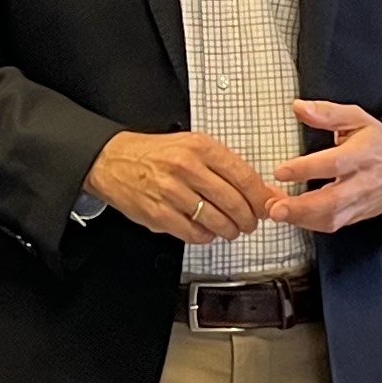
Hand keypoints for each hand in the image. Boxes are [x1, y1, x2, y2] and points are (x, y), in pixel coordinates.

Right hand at [87, 129, 285, 242]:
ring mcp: (172, 193)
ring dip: (230, 230)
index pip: (244, 177)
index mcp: (200, 147)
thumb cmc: (155, 153)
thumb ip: (227, 167)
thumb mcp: (193, 146)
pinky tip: (207, 231)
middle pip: (234, 202)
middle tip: (251, 223)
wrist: (113, 160)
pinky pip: (194, 233)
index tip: (268, 206)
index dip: (261, 197)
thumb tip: (262, 191)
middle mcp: (187, 168)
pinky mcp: (159, 214)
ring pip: (217, 221)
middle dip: (249, 219)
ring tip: (231, 229)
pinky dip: (206, 237)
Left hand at [276, 100, 381, 232]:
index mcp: (362, 154)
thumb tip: (298, 107)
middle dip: (301, 207)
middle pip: (332, 201)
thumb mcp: (357, 118)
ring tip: (275, 211)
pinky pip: (332, 225)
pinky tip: (291, 216)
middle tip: (274, 208)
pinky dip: (309, 223)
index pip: (334, 164)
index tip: (280, 171)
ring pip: (331, 218)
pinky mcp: (357, 216)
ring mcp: (361, 203)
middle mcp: (362, 182)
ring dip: (301, 219)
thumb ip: (327, 113)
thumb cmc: (378, 141)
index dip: (306, 169)